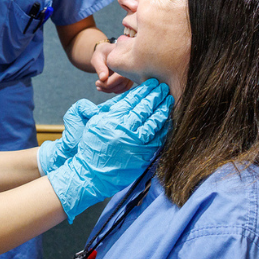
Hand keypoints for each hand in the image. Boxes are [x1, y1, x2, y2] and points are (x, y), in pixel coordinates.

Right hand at [46, 79, 173, 221]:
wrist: (91, 174)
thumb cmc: (90, 147)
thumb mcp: (89, 123)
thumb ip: (100, 108)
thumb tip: (118, 98)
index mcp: (111, 120)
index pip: (131, 100)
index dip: (142, 90)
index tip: (151, 84)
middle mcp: (124, 130)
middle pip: (144, 108)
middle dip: (155, 96)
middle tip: (163, 87)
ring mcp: (134, 144)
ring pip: (153, 122)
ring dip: (162, 109)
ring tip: (168, 100)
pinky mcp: (142, 156)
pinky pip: (157, 139)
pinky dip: (163, 128)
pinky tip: (168, 120)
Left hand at [91, 41, 132, 93]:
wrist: (106, 52)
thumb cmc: (101, 54)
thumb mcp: (97, 58)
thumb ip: (100, 67)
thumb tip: (103, 78)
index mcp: (123, 59)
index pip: (120, 77)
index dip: (108, 83)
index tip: (97, 82)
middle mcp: (131, 66)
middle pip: (123, 84)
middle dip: (108, 88)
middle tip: (97, 85)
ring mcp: (132, 72)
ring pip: (125, 87)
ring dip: (111, 90)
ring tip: (100, 87)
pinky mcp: (131, 77)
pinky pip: (126, 87)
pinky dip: (116, 89)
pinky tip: (106, 87)